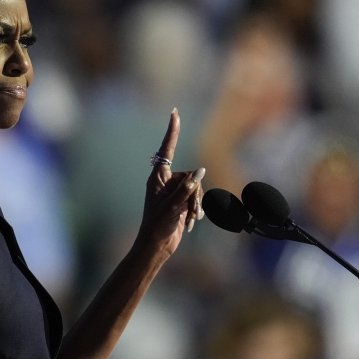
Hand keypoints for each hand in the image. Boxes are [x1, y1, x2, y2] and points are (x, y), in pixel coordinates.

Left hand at [138, 109, 204, 258]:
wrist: (157, 245)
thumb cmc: (158, 225)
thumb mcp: (172, 206)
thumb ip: (187, 188)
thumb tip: (201, 171)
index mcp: (158, 178)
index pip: (166, 149)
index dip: (172, 131)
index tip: (174, 113)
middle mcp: (166, 182)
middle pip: (191, 176)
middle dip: (194, 193)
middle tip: (189, 211)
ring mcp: (174, 192)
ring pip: (196, 188)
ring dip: (196, 204)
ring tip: (189, 218)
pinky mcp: (181, 201)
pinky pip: (196, 198)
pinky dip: (196, 210)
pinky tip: (190, 223)